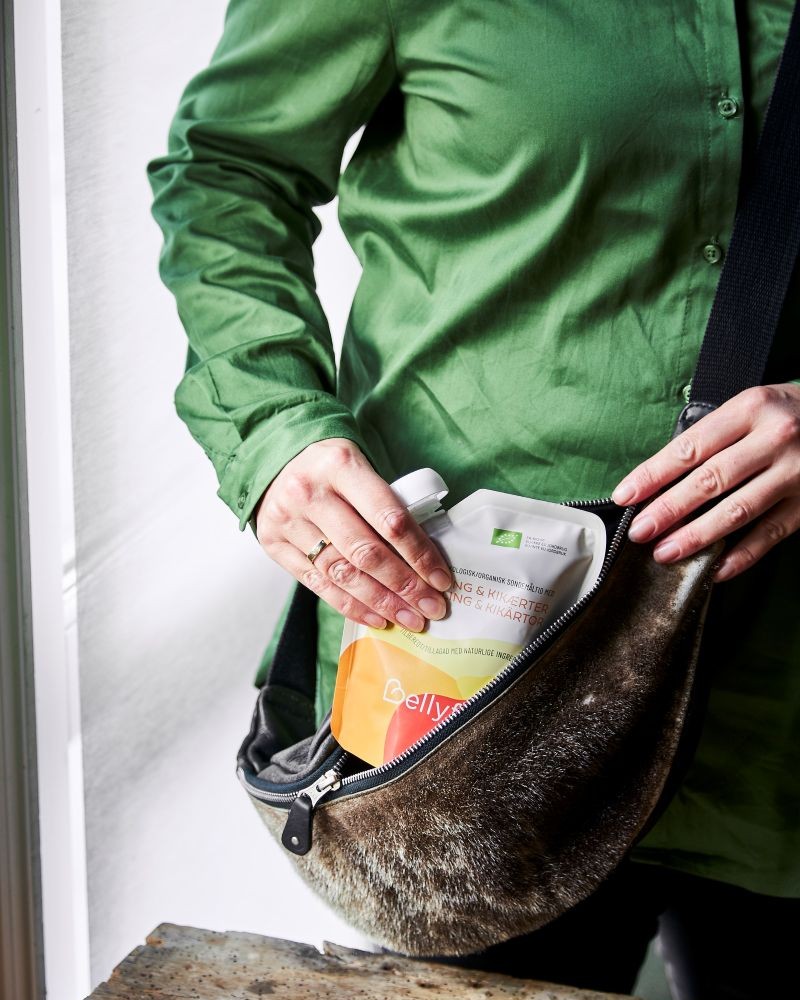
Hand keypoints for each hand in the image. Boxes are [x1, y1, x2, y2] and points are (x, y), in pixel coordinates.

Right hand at [253, 438, 451, 629]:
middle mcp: (311, 493)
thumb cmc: (332, 467)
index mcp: (342, 466)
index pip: (390, 518)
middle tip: (431, 608)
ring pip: (342, 573)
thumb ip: (387, 503)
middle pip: (366, 552)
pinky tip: (376, 617)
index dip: (420, 554)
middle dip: (405, 586)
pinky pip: (318, 584)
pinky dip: (350, 605)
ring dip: (381, 602)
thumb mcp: (361, 467)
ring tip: (408, 618)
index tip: (442, 580)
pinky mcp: (275, 544)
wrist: (276, 459)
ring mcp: (289, 521)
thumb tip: (426, 559)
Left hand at [611, 383, 799, 582]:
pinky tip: (715, 569)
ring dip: (697, 536)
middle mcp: (775, 438)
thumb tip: (660, 480)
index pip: (690, 447)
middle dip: (669, 509)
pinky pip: (771, 534)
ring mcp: (796, 473)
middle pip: (711, 480)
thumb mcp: (750, 407)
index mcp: (750, 409)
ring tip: (665, 552)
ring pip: (738, 511)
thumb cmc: (784, 413)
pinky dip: (741, 556)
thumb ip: (712, 436)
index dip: (653, 475)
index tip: (625, 496)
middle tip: (640, 531)